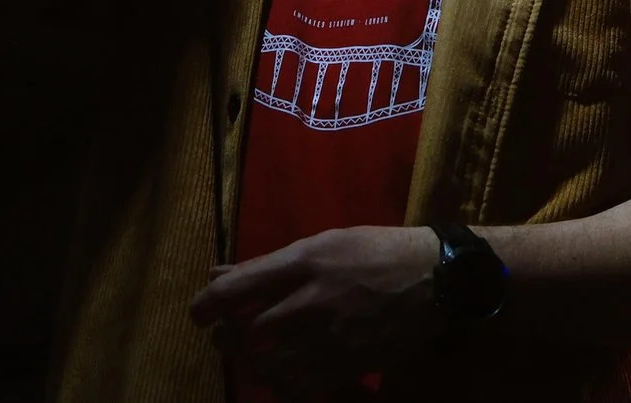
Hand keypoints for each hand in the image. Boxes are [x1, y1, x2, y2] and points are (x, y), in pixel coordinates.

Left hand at [189, 226, 441, 397]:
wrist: (434, 278)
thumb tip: (220, 274)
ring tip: (250, 359)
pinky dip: (282, 386)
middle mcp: (312, 301)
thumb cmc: (374, 251)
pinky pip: (301, 387)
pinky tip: (280, 376)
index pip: (238, 288)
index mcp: (304, 262)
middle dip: (226, 340)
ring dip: (251, 367)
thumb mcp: (321, 243)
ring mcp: (332, 337)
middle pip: (249, 333)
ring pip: (271, 367)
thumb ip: (269, 263)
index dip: (206, 305)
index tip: (197, 315)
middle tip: (223, 338)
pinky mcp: (349, 364)